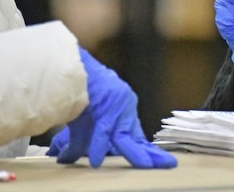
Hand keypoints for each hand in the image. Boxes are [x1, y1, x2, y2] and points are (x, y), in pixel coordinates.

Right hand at [46, 47, 176, 168]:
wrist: (73, 67)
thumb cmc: (78, 91)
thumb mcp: (80, 121)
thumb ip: (78, 142)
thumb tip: (64, 159)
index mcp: (122, 110)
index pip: (136, 135)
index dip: (145, 150)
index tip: (159, 161)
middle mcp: (125, 107)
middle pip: (137, 137)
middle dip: (150, 154)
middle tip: (169, 164)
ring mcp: (118, 106)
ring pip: (125, 137)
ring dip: (135, 154)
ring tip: (146, 166)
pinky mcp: (105, 105)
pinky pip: (103, 130)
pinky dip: (98, 146)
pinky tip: (96, 161)